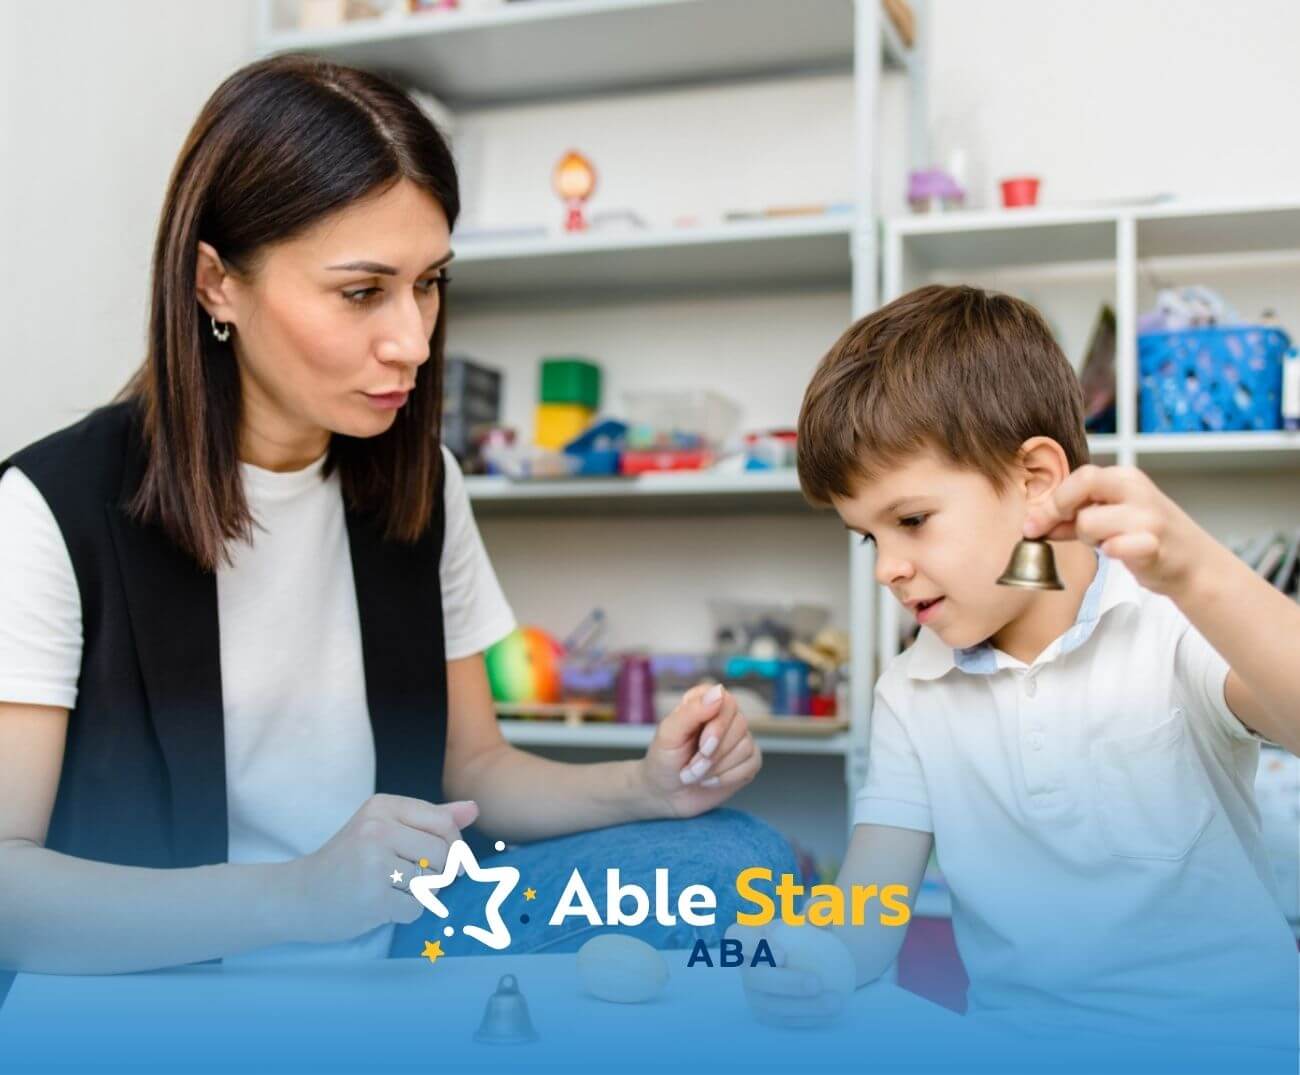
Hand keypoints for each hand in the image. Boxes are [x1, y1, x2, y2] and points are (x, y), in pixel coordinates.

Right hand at [284, 794, 479, 943]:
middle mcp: (377, 829)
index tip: (445, 860)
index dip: (454, 846)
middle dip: (439, 873)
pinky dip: (406, 912)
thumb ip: (431, 819)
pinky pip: (416, 908)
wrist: (299, 896)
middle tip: (413, 879)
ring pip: (432, 883)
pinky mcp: (372, 897)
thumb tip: (474, 809)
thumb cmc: (349, 860)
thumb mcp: (384, 828)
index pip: (444, 822)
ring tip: (392, 890)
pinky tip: (382, 906)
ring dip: (420, 894)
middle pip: (443, 854)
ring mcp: (374, 863)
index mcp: (382, 806)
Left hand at [637, 683, 761, 818]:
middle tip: (690, 767)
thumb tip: (719, 691)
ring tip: (696, 774)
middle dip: (714, 754)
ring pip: (746, 747)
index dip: (718, 726)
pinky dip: (729, 777)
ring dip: (717, 768)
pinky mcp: (747, 759)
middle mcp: (725, 715)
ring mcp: (739, 738)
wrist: (666, 792)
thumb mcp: (669, 734)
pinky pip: (752, 764)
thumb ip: (691, 711)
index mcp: (704, 701)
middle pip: (740, 724)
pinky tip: (711, 780)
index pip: (727, 701)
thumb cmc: (664, 758)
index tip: (701, 746)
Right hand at [731, 923, 850, 1027]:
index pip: (737, 939)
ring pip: (772, 1004)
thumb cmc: (805, 930)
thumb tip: (822, 911)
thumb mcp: (811, 918)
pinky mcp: (766, 1014)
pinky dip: (810, 1016)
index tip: (784, 955)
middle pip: (755, 978)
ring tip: (835, 1001)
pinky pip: (786, 1019)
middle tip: (816, 983)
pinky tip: (834, 1012)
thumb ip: (816, 913)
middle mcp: (744, 967)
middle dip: (785, 983)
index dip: (752, 948)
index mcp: (744, 937)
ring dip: (804, 1006)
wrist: (809, 957)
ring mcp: (753, 993)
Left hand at [1022, 463, 1218, 597]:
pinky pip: (1116, 546)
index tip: (1034, 523)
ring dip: (1087, 537)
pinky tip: (1117, 552)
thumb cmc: (1146, 538)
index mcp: (1125, 478)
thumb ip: (1072, 519)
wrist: (1194, 564)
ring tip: (1104, 543)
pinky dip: (1110, 551)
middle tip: (1055, 529)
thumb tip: (1033, 523)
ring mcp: (1147, 517)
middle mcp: (1136, 491)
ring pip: (1088, 522)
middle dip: (1059, 507)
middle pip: (1084, 481)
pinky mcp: (1153, 545)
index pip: (1078, 476)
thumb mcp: (1109, 519)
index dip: (1050, 500)